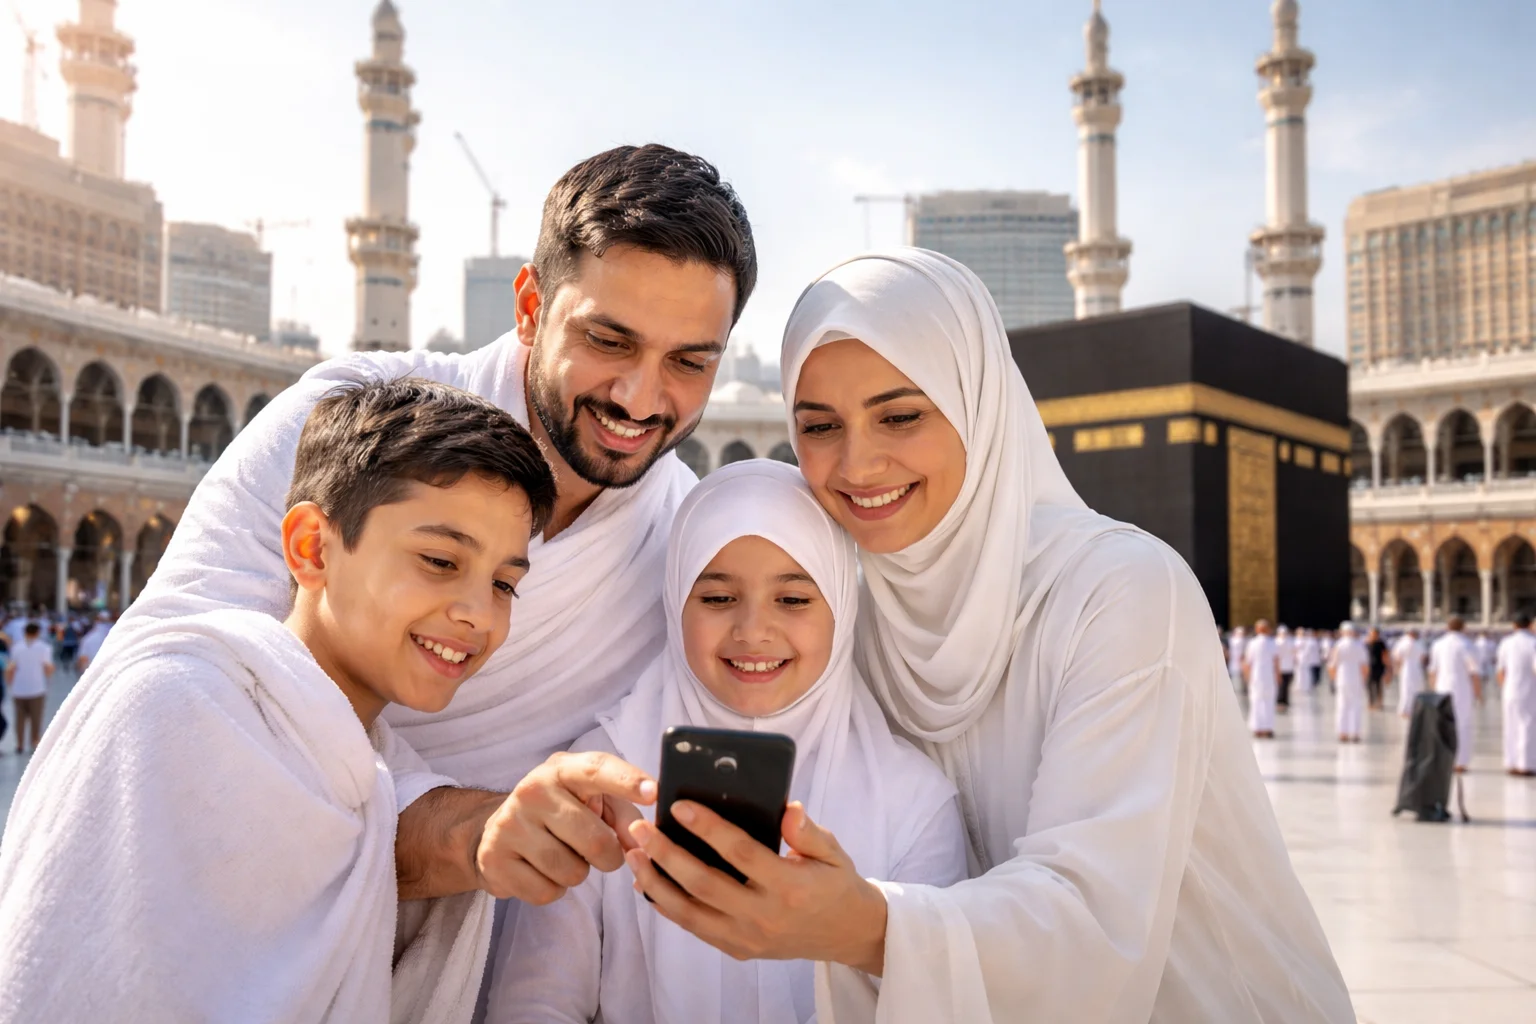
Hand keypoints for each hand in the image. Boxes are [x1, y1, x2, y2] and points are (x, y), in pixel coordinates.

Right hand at [476, 751, 655, 903]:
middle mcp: (532, 791)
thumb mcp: (593, 801)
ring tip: (563, 854)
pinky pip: (547, 892)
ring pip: (572, 872)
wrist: (498, 832)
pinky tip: (541, 870)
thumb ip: (625, 816)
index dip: (627, 780)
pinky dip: (553, 888)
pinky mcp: (494, 860)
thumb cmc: (561, 812)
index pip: (597, 769)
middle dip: (608, 856)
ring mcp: (509, 825)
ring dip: (578, 872)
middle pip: (596, 840)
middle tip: (599, 849)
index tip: (654, 792)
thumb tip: (642, 842)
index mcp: (562, 770)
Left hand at [625, 801, 888, 974]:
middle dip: (667, 854)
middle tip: (640, 828)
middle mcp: (765, 916)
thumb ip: (808, 831)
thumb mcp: (833, 852)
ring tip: (633, 854)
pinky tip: (648, 882)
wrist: (847, 934)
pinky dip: (666, 906)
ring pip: (690, 912)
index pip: (742, 853)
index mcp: (791, 887)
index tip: (679, 805)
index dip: (709, 828)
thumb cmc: (835, 883)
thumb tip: (787, 809)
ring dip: (656, 882)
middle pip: (705, 884)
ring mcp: (749, 938)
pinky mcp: (738, 949)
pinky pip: (694, 927)